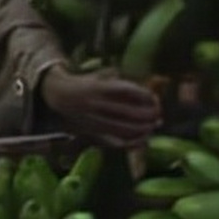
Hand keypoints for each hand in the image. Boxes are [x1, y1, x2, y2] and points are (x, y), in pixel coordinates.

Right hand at [38, 67, 161, 147]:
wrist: (59, 95)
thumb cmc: (88, 84)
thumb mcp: (103, 76)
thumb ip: (124, 82)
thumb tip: (150, 93)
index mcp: (99, 87)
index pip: (126, 90)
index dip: (144, 95)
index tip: (155, 98)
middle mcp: (96, 104)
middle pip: (128, 111)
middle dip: (147, 114)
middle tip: (158, 114)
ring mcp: (94, 120)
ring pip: (123, 128)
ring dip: (143, 129)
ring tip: (153, 126)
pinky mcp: (92, 133)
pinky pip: (115, 142)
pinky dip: (131, 142)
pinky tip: (143, 140)